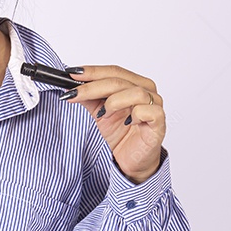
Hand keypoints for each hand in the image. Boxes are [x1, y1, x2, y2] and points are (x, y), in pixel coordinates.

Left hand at [60, 65, 165, 183]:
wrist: (131, 160)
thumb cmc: (120, 134)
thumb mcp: (98, 112)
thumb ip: (88, 97)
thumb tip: (70, 86)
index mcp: (134, 83)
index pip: (113, 71)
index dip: (92, 72)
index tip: (71, 74)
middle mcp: (146, 91)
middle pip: (119, 80)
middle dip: (92, 86)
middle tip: (73, 93)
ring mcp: (155, 105)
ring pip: (134, 92)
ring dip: (113, 102)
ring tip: (103, 114)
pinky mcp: (159, 122)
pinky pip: (147, 111)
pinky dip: (134, 114)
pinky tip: (126, 122)